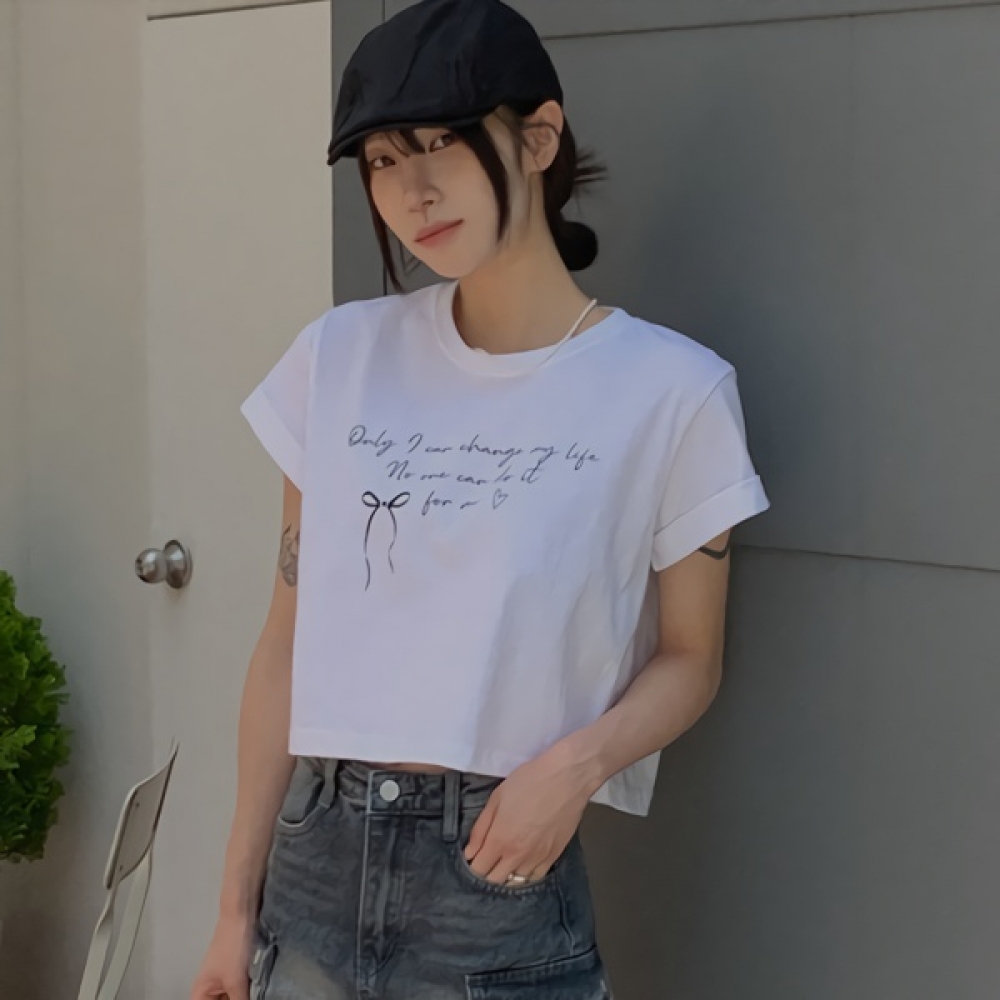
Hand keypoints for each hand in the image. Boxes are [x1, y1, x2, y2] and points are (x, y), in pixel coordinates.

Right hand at [188, 910, 254, 999]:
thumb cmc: (232, 947)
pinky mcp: (239, 972)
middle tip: (249, 998)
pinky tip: (260, 992)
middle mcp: (210, 989)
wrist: (243, 914)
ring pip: (233, 998)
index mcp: (200, 993)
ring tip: (256, 995)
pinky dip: (249, 993)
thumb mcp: (236, 981)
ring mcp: (225, 980)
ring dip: (244, 997)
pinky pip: (242, 991)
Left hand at [463, 748, 593, 884]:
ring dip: (506, 876)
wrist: (566, 778)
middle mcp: (518, 856)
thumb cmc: (528, 781)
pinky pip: (536, 877)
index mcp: (500, 840)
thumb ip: (480, 828)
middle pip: (496, 881)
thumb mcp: (497, 798)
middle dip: (486, 874)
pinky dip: (526, 875)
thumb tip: (470, 853)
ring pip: (516, 883)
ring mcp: (538, 859)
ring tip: (504, 864)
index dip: (472, 866)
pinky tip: (523, 865)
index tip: (473, 857)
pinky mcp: (554, 857)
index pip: (479, 869)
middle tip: (487, 860)